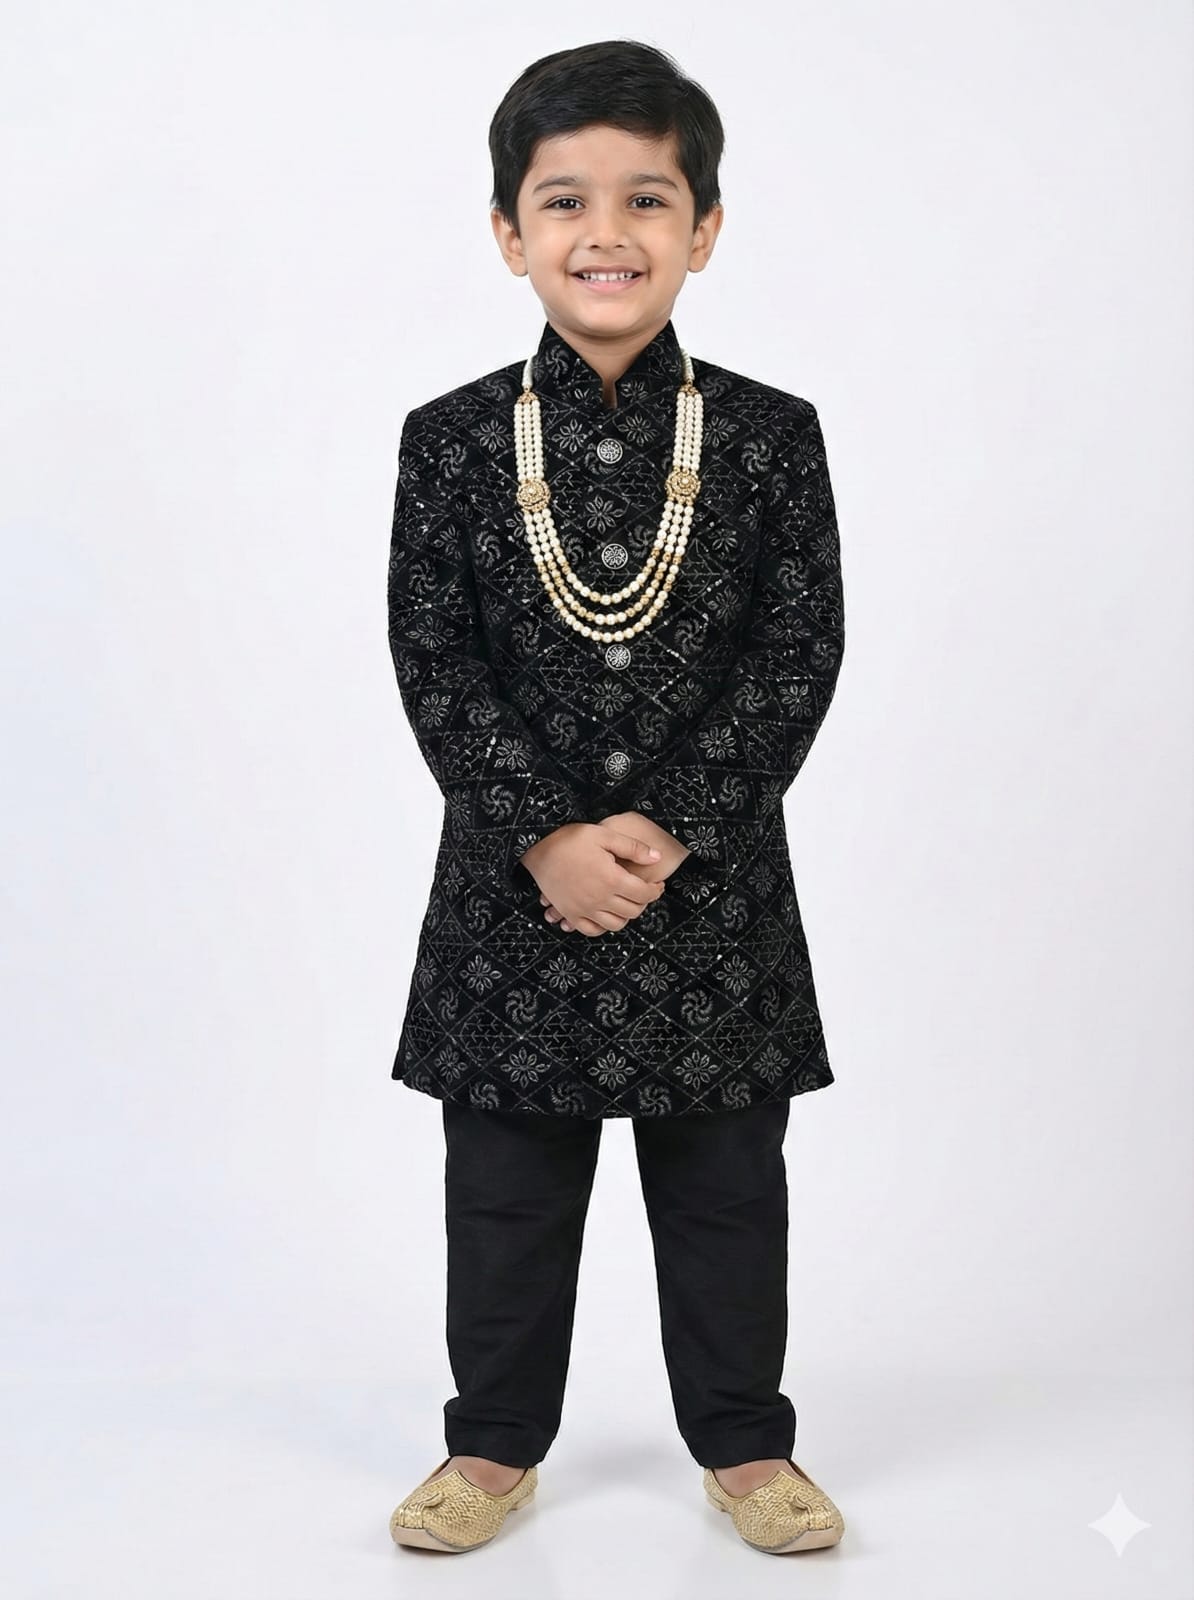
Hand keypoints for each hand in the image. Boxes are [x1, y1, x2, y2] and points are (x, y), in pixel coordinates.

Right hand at [520, 822, 666, 936]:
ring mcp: (584, 909)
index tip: (657, 884)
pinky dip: (602, 927)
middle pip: (633, 911)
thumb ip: (633, 848)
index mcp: (612, 879)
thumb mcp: (605, 835)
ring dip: (626, 916)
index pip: (644, 894)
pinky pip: (591, 930)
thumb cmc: (570, 838)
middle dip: (643, 902)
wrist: (538, 847)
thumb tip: (657, 857)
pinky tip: (604, 915)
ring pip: (615, 924)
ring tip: (625, 903)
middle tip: (643, 891)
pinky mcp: (570, 913)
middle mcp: (600, 899)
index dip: (656, 891)